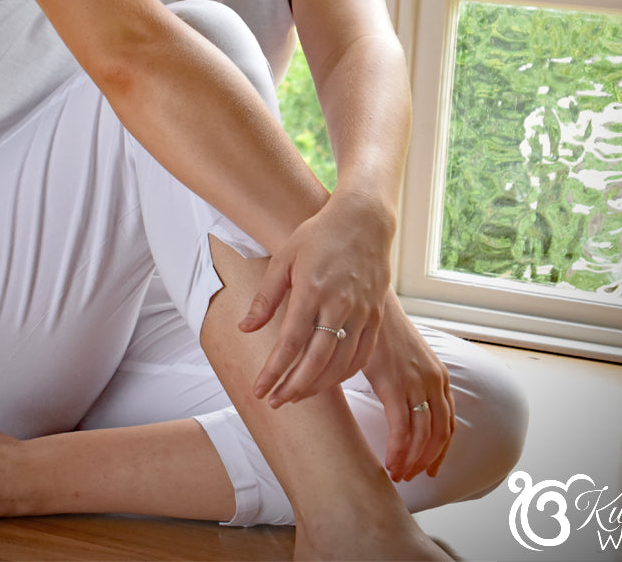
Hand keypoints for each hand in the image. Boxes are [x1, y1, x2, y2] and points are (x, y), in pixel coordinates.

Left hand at [238, 192, 392, 405]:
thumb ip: (266, 297)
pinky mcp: (376, 316)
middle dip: (294, 387)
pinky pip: (362, 356)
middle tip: (275, 401)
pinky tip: (327, 380)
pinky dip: (344, 374)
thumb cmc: (319, 236)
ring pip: (341, 364)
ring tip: (296, 394)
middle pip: (316, 360)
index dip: (273, 371)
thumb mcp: (284, 258)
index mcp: (311, 290)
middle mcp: (339, 305)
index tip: (259, 390)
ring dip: (317, 385)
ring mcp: (362, 313)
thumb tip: (245, 329)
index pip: (290, 342)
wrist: (363, 220)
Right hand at [362, 289, 453, 481]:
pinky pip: (401, 430)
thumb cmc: (384, 329)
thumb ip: (413, 379)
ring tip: (397, 474)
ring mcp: (416, 384)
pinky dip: (398, 451)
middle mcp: (434, 382)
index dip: (440, 451)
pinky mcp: (394, 385)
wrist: (370, 304)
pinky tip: (389, 463)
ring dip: (410, 461)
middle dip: (426, 461)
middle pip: (438, 435)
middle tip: (411, 477)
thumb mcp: (408, 356)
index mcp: (440, 376)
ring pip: (421, 437)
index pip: (448, 424)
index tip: (429, 468)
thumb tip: (404, 402)